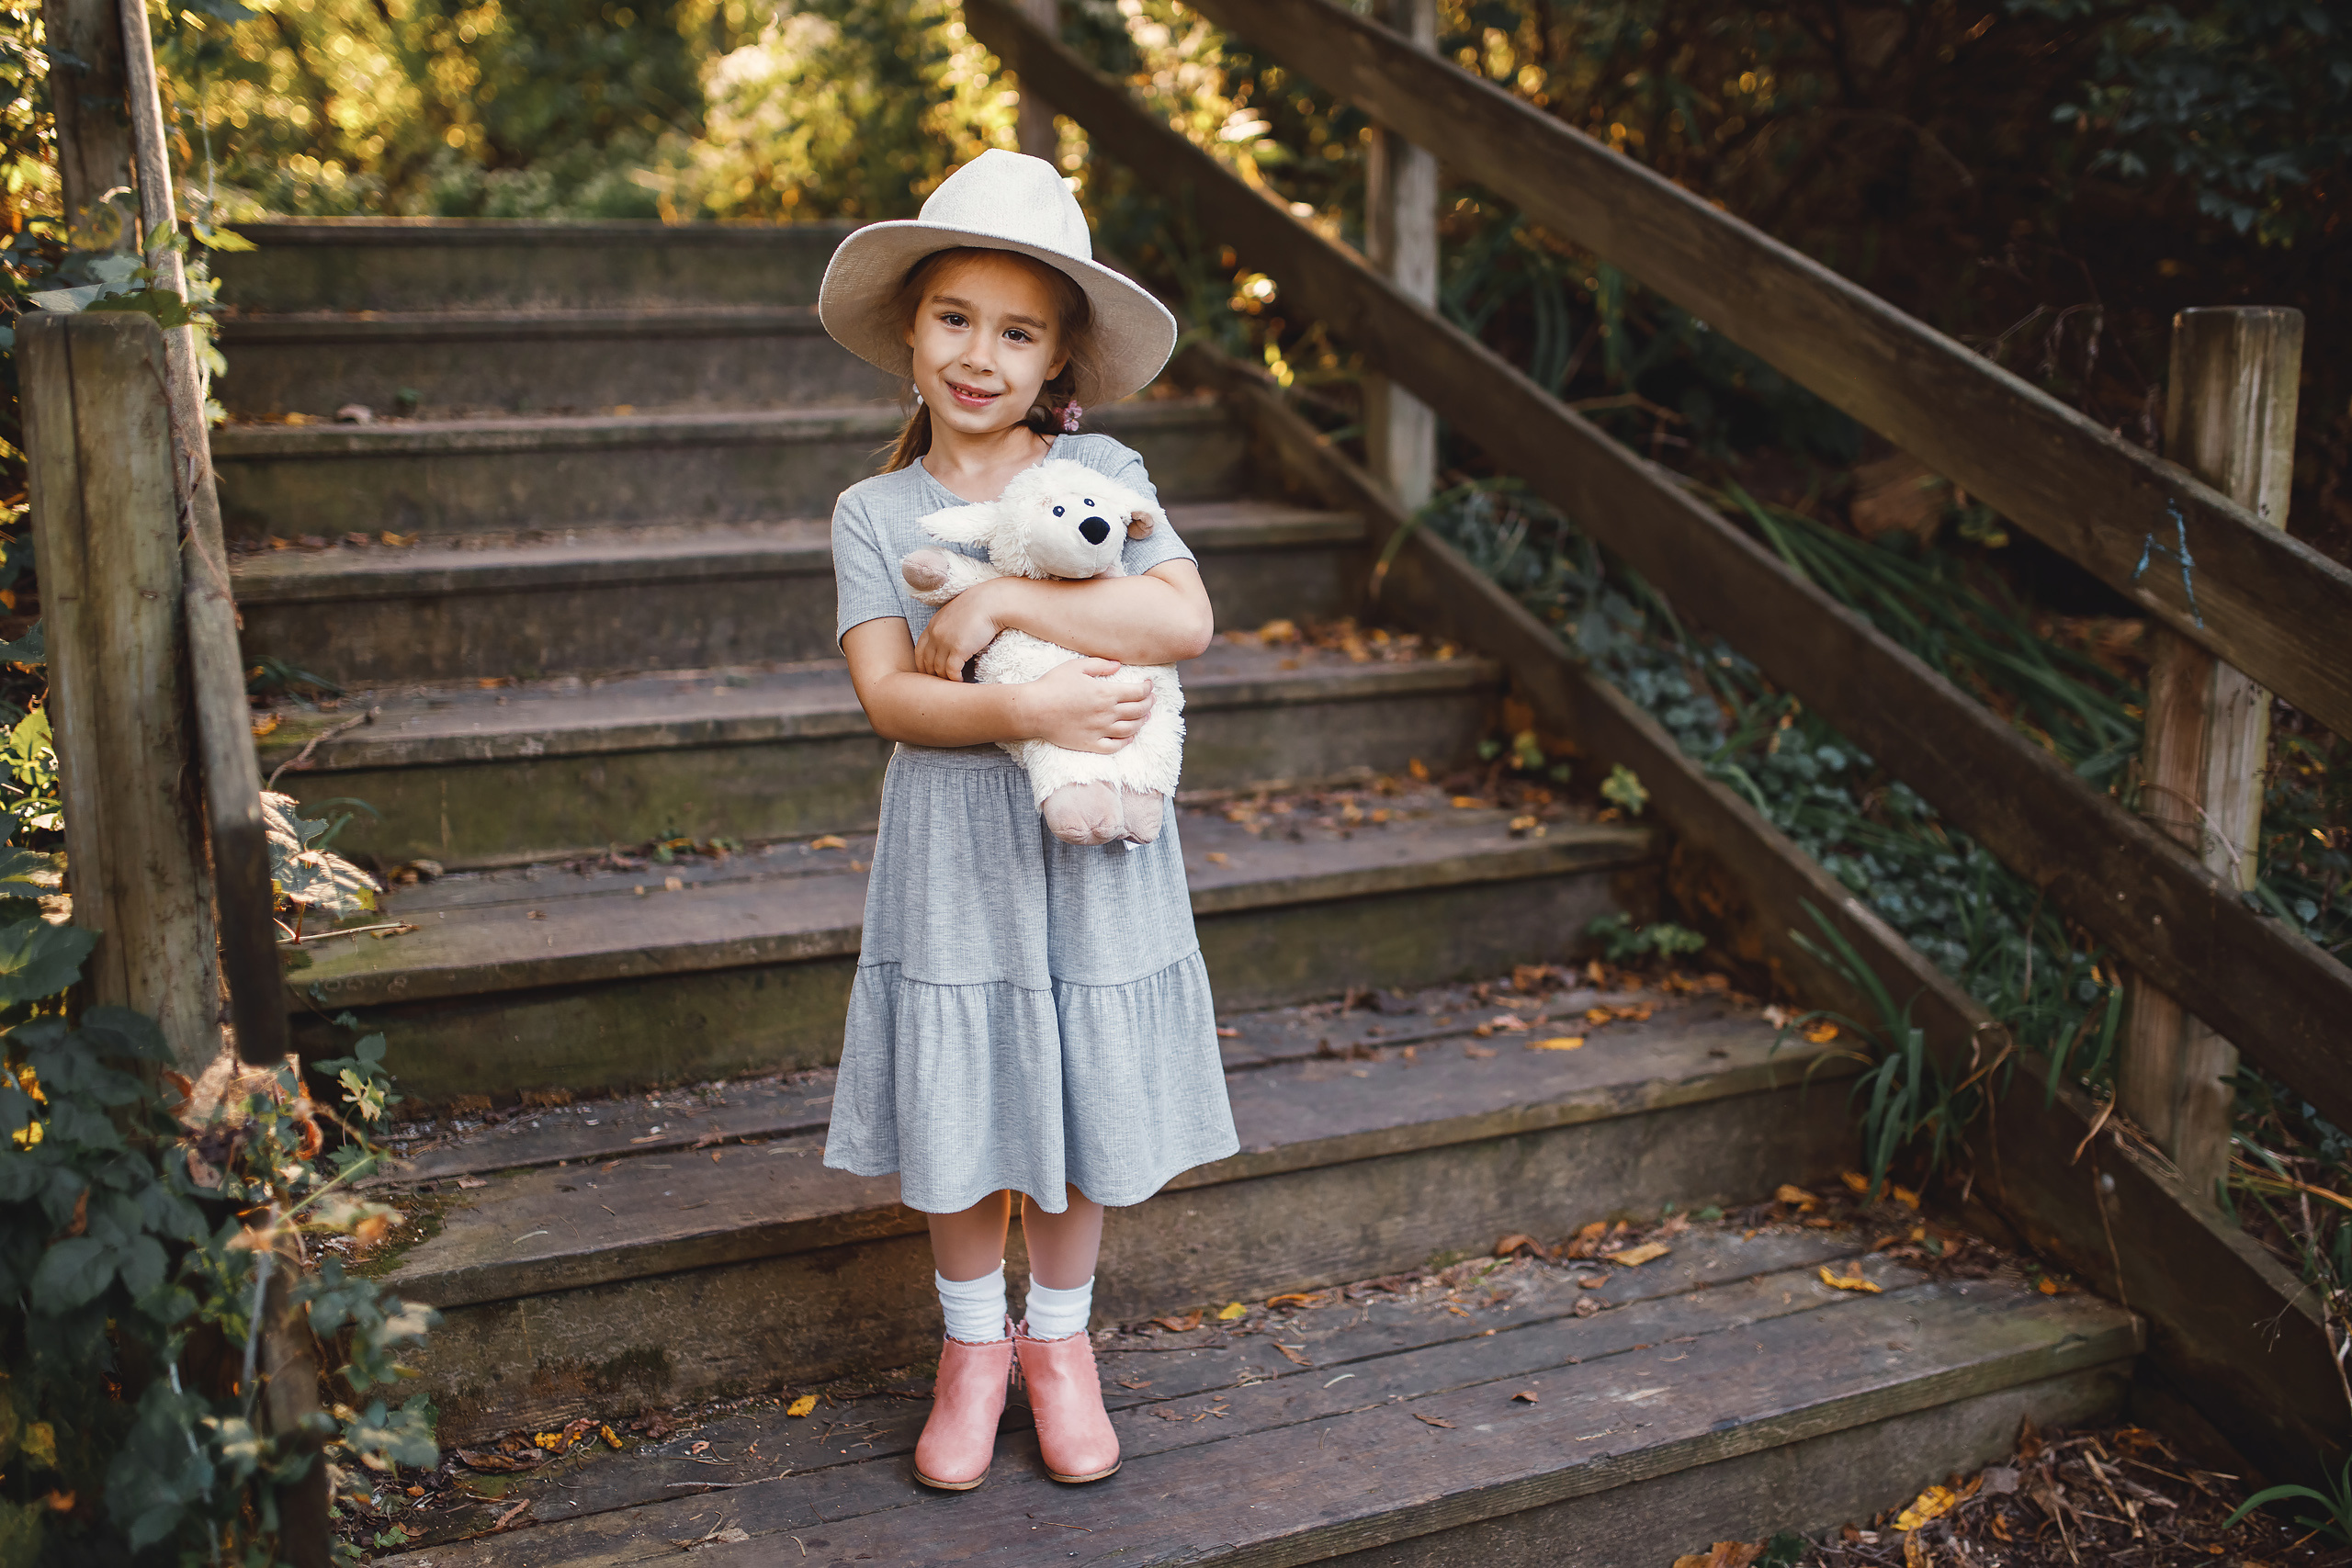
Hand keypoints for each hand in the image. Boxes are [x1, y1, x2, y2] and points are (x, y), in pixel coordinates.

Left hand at [914, 580, 1008, 680]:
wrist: (992, 602)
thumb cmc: (980, 606)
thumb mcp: (956, 613)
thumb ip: (948, 626)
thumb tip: (951, 638)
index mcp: (933, 625)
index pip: (919, 650)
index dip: (922, 665)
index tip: (928, 673)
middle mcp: (935, 634)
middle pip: (927, 662)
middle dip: (932, 675)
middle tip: (940, 684)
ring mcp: (945, 642)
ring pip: (938, 669)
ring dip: (945, 679)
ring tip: (953, 684)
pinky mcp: (958, 650)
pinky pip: (951, 671)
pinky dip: (955, 679)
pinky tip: (961, 681)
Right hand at [1018, 657, 1155, 752]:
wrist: (1033, 709)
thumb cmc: (1052, 685)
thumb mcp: (1076, 666)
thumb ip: (1100, 665)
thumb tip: (1118, 666)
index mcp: (1106, 693)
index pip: (1138, 692)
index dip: (1148, 688)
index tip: (1149, 685)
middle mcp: (1107, 713)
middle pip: (1138, 711)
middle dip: (1149, 704)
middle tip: (1151, 699)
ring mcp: (1100, 730)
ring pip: (1131, 729)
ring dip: (1142, 722)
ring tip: (1145, 717)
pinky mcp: (1090, 744)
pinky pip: (1115, 746)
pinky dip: (1126, 742)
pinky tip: (1129, 737)